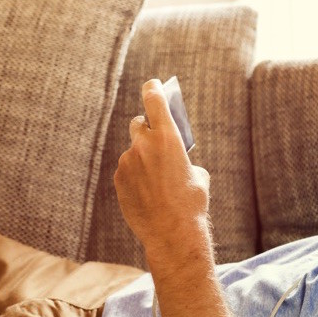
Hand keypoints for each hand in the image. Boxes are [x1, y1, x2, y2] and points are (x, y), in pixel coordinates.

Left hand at [114, 79, 210, 257]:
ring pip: (133, 152)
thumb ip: (183, 159)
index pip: (154, 100)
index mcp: (168, 137)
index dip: (153, 88)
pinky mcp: (119, 180)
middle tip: (155, 138)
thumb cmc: (192, 202)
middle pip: (138, 123)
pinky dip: (136, 177)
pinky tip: (148, 194)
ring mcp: (127, 162)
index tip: (152, 84)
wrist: (172, 232)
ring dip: (142, 159)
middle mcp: (143, 144)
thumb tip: (174, 160)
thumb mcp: (198, 175)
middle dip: (146, 127)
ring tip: (157, 183)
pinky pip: (127, 171)